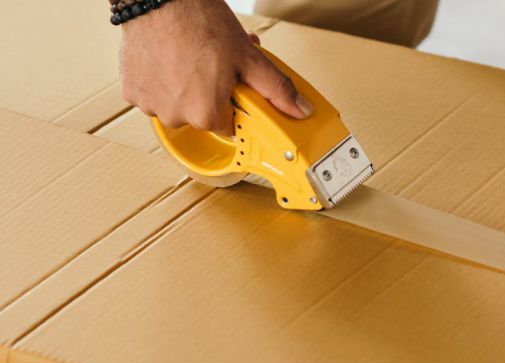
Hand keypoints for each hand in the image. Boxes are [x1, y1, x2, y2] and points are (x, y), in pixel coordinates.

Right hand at [119, 0, 312, 135]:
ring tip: (191, 57)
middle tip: (213, 65)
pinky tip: (169, 57)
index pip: (228, 126)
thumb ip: (276, 88)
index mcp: (205, 114)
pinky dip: (161, 80)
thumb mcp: (249, 57)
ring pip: (177, 105)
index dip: (233, 104)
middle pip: (202, 115)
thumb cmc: (201, 22)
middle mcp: (175, 116)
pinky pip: (153, 93)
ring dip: (185, 87)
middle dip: (210, 93)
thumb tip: (300, 110)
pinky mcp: (131, 90)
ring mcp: (150, 104)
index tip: (232, 86)